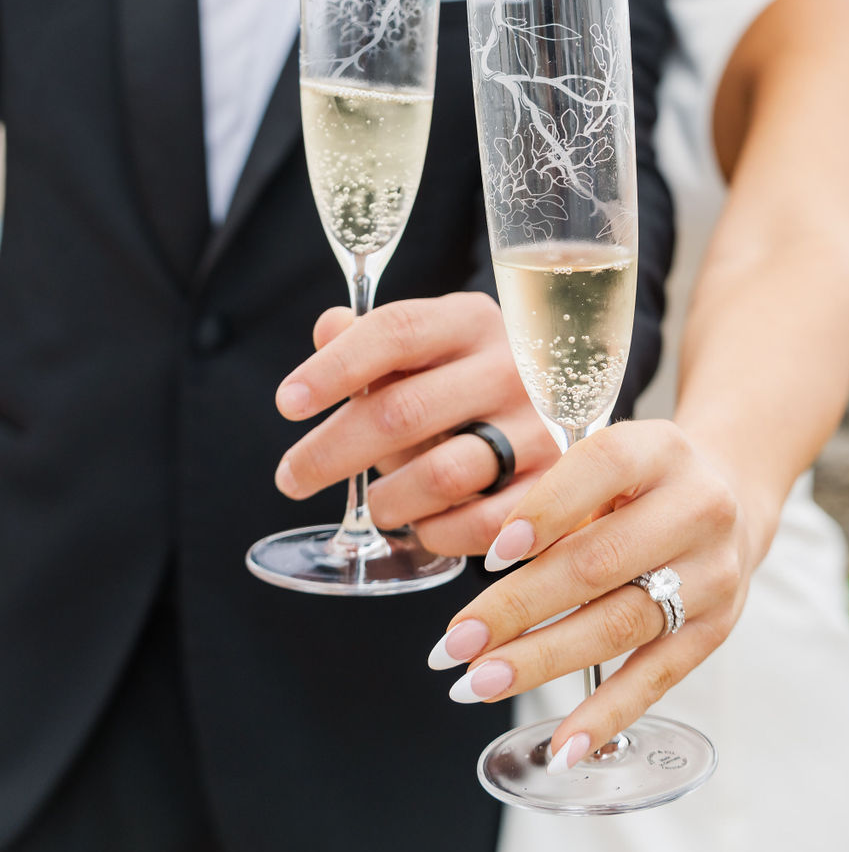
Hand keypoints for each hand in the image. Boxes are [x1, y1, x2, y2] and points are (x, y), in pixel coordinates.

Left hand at [273, 291, 557, 553]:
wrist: (558, 413)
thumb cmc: (468, 379)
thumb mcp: (428, 347)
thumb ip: (374, 338)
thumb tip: (328, 327)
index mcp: (472, 320)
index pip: (396, 330)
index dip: (335, 367)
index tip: (287, 402)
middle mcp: (512, 368)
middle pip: (402, 410)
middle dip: (331, 450)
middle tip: (291, 476)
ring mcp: (537, 428)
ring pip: (438, 475)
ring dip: (387, 498)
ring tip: (375, 502)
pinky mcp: (550, 487)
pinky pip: (477, 525)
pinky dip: (435, 531)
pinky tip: (421, 523)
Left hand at [425, 420, 757, 765]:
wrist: (732, 496)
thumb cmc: (643, 480)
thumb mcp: (609, 460)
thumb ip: (560, 497)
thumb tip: (497, 562)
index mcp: (660, 449)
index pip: (601, 468)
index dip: (544, 511)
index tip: (492, 556)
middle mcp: (696, 508)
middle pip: (599, 563)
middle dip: (517, 608)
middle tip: (455, 642)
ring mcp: (711, 574)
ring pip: (619, 624)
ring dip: (542, 661)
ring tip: (478, 682)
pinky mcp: (714, 630)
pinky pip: (656, 678)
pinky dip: (606, 714)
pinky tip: (562, 744)